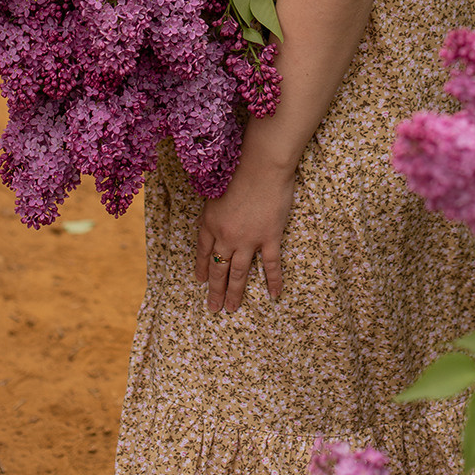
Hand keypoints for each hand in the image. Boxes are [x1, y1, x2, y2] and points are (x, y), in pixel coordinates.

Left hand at [196, 162, 294, 313]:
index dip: (202, 267)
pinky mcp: (269, 237)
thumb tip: (215, 220)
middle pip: (219, 268)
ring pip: (239, 272)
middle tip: (213, 307)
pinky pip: (270, 264)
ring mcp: (248, 240)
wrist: (260, 166)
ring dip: (234, 292)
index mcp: (210, 223)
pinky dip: (273, 280)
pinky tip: (273, 295)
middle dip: (215, 289)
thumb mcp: (215, 189)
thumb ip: (213, 209)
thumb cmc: (237, 170)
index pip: (204, 251)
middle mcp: (226, 236)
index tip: (200, 281)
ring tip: (231, 308)